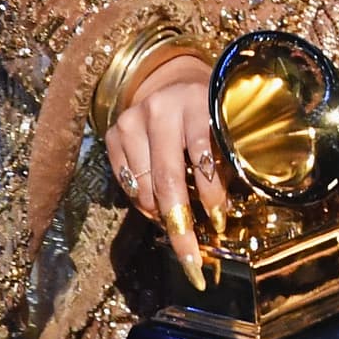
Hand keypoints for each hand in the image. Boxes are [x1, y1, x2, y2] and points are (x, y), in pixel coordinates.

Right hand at [104, 55, 229, 289]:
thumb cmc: (209, 112)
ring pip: (144, 185)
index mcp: (197, 101)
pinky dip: (143, 201)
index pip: (201, 155)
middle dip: (180, 222)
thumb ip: (223, 163)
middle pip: (167, 178)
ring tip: (178, 225)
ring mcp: (133, 119)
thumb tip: (220, 218)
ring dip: (161, 213)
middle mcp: (161, 108)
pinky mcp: (114, 132)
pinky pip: (127, 181)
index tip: (218, 223)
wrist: (175, 82)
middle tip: (189, 256)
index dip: (210, 194)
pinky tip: (157, 205)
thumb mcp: (224, 127)